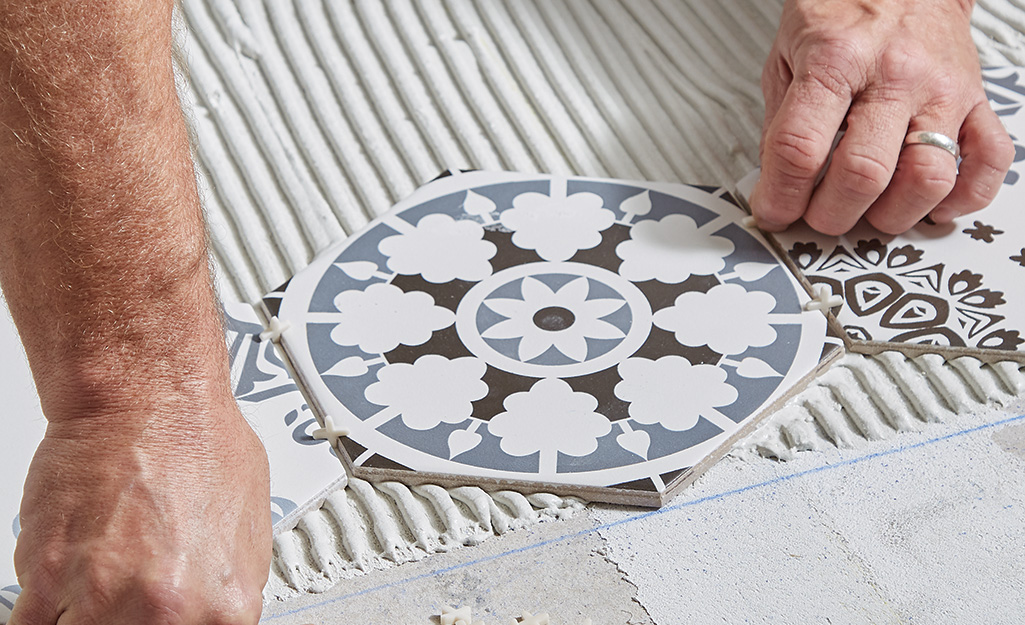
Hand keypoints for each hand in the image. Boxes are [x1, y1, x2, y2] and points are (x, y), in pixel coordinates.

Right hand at [9, 398, 270, 624]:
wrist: (148, 398)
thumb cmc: (198, 441)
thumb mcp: (247, 528)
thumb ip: (224, 586)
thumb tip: (214, 607)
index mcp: (225, 607)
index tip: (154, 622)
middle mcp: (171, 613)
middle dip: (124, 623)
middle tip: (122, 601)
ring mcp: (107, 601)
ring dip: (83, 617)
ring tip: (94, 586)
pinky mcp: (48, 579)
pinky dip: (42, 611)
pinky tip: (58, 589)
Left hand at [751, 0, 1014, 234]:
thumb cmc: (841, 14)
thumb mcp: (786, 58)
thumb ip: (779, 124)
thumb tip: (775, 188)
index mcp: (835, 60)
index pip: (800, 149)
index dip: (781, 196)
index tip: (774, 212)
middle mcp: (894, 76)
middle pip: (863, 174)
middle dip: (831, 214)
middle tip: (818, 216)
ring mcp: (941, 90)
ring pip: (927, 179)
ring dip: (891, 215)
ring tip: (869, 212)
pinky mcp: (976, 100)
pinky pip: (989, 162)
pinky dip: (963, 197)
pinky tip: (930, 204)